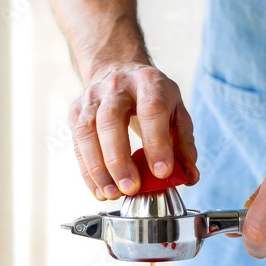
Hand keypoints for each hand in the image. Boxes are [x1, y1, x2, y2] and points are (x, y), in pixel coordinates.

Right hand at [69, 64, 198, 199]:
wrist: (119, 71)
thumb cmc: (152, 97)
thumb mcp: (177, 113)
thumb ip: (184, 145)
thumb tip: (189, 177)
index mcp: (148, 82)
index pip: (151, 110)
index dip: (156, 143)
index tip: (162, 172)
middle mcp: (116, 86)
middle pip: (110, 120)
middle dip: (119, 159)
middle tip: (131, 188)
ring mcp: (92, 98)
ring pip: (87, 132)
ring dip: (98, 168)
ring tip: (113, 194)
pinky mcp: (76, 113)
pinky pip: (78, 145)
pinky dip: (87, 172)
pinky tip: (100, 190)